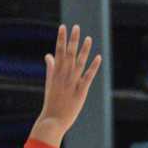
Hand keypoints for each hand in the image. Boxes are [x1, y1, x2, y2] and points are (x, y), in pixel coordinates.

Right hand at [32, 23, 100, 145]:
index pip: (58, 52)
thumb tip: (48, 55)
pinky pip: (88, 77)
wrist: (53, 120)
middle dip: (72, 40)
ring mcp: (72, 83)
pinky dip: (93, 67)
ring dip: (84, 50)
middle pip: (68, 54)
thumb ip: (50, 67)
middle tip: (76, 27)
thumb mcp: (49, 82)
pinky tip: (98, 58)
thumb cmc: (52, 102)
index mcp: (55, 73)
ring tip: (89, 38)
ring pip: (79, 63)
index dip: (61, 39)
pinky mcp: (80, 91)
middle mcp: (63, 76)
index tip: (63, 27)